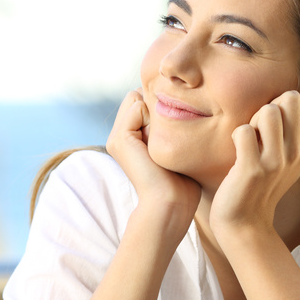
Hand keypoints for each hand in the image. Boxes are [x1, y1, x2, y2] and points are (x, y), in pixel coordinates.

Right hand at [106, 90, 200, 230]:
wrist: (171, 203)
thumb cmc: (183, 181)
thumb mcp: (176, 146)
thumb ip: (168, 125)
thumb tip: (171, 100)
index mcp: (130, 138)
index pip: (143, 100)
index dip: (162, 109)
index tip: (173, 136)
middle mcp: (119, 136)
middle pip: (139, 96)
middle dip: (157, 108)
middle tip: (168, 138)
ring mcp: (116, 138)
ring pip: (137, 98)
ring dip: (156, 113)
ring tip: (163, 141)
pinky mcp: (119, 139)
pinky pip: (137, 105)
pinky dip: (153, 117)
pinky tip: (158, 142)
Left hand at [211, 91, 299, 236]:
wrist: (246, 222)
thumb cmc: (263, 185)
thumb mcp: (293, 160)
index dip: (289, 103)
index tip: (278, 123)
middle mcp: (296, 152)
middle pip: (291, 98)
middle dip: (270, 105)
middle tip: (260, 129)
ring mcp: (275, 162)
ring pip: (268, 111)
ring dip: (253, 120)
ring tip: (249, 140)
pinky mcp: (252, 170)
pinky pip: (244, 131)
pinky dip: (236, 136)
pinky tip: (238, 151)